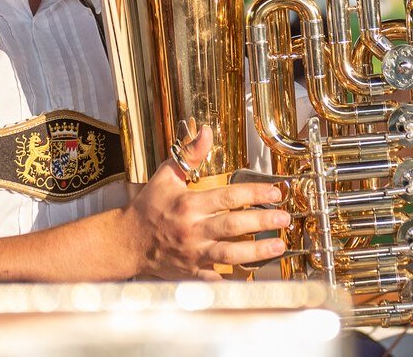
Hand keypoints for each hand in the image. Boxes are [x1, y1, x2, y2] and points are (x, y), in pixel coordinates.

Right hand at [120, 127, 289, 279]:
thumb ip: (189, 154)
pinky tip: (252, 278)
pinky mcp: (191, 272)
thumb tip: (205, 131)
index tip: (274, 192)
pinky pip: (214, 279)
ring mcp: (193, 253)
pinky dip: (232, 281)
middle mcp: (192, 229)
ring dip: (256, 252)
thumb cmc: (149, 207)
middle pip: (233, 225)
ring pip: (229, 254)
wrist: (127, 241)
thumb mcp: (166, 176)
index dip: (254, 193)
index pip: (228, 196)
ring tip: (278, 246)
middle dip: (262, 221)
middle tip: (284, 219)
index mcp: (189, 204)